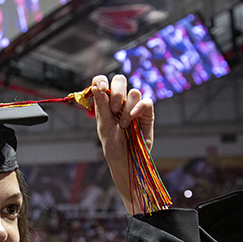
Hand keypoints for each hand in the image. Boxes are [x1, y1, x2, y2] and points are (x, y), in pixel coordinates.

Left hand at [89, 74, 154, 214]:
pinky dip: (140, 107)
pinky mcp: (147, 114)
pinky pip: (147, 101)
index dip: (101, 80)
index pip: (102, 82)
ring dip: (127, 108)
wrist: (127, 161)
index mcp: (105, 103)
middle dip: (117, 92)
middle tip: (113, 109)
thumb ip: (101, 107)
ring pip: (134, 92)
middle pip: (120, 80)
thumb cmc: (113, 146)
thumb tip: (95, 88)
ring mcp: (134, 106)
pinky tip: (134, 117)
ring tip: (124, 125)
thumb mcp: (104, 126)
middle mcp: (120, 101)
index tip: (101, 88)